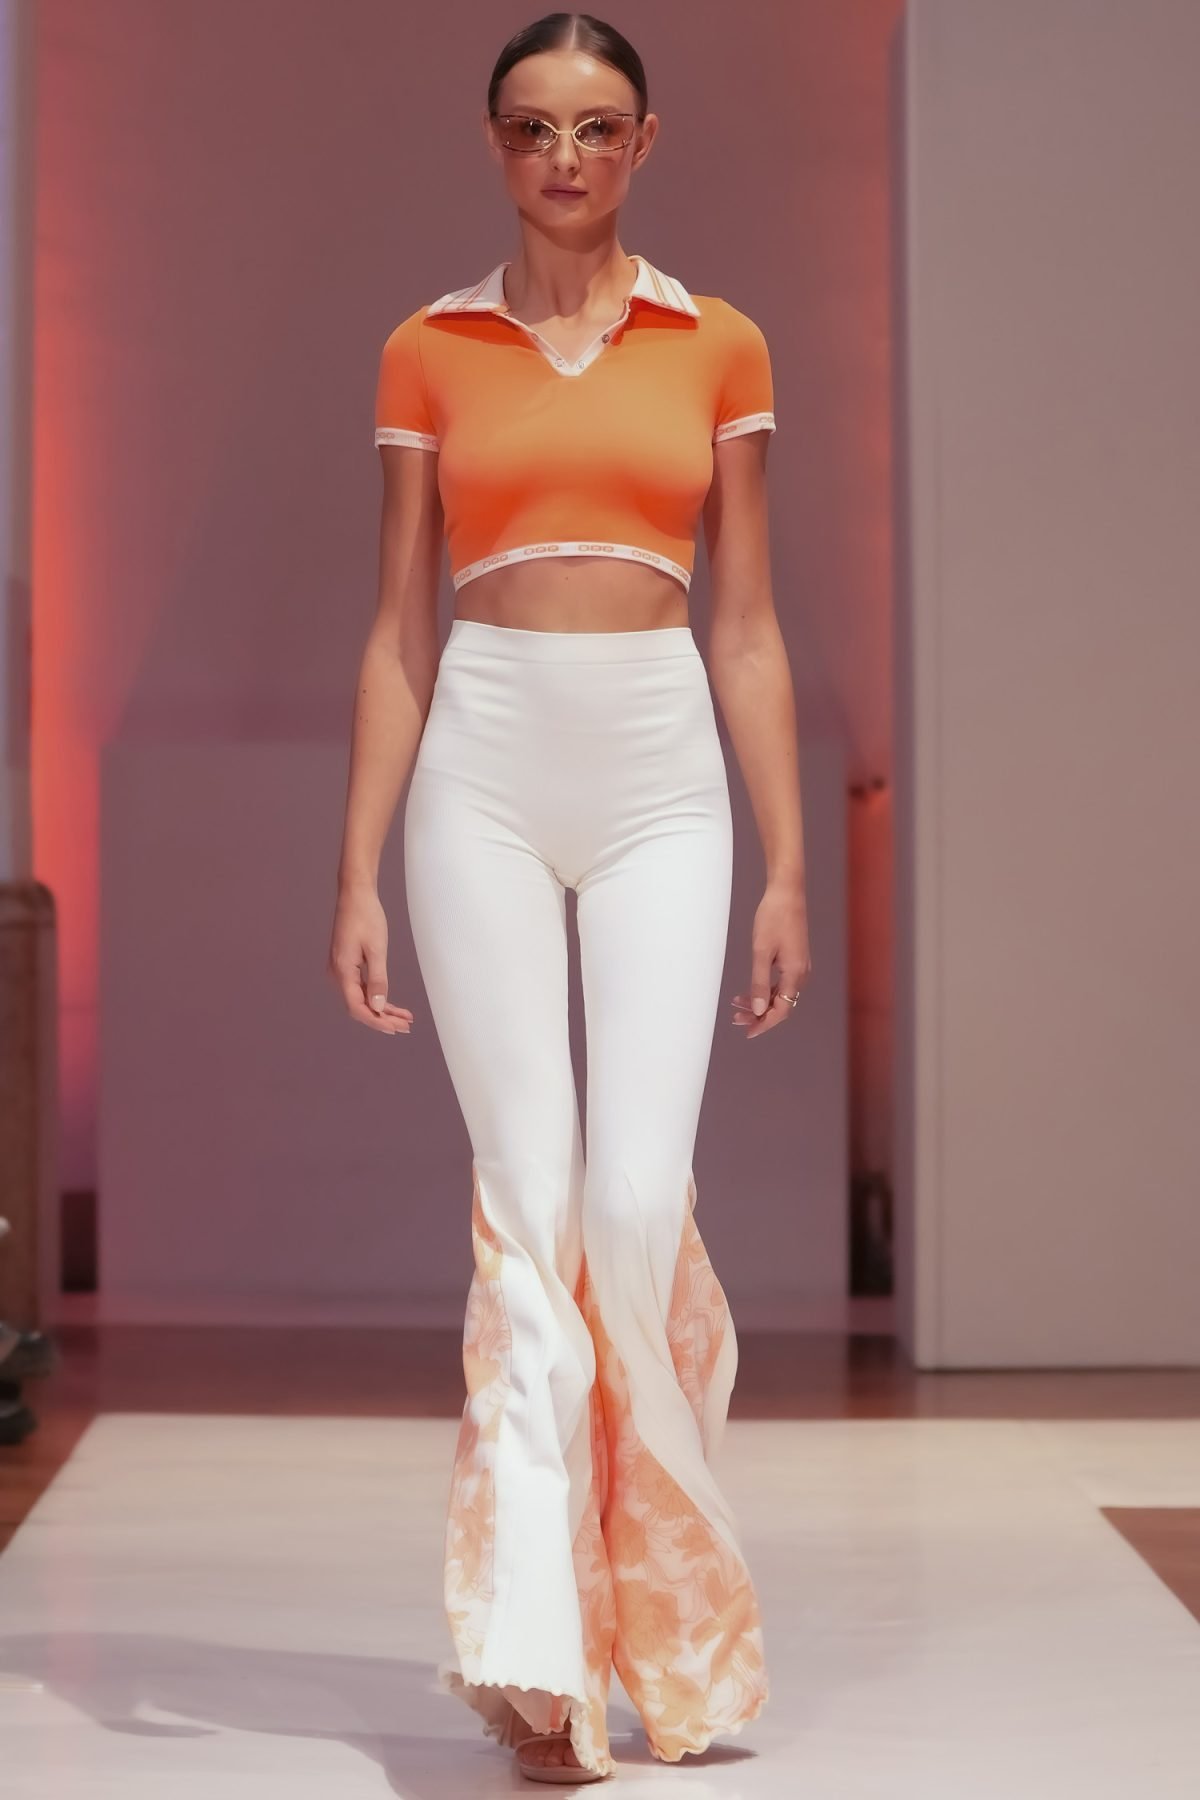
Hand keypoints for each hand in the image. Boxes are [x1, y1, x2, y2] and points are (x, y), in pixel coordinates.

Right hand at [328, 882, 413, 1035]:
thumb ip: (378, 980)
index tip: (395, 1028)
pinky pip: (361, 987)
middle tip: (405, 1026)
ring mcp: (341, 969)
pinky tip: (391, 1004)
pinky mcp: (347, 964)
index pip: (357, 1007)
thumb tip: (378, 1007)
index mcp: (342, 971)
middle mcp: (338, 974)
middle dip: (382, 1019)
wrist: (355, 894)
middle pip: (359, 1006)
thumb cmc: (366, 916)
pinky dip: (377, 996)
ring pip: (361, 998)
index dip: (376, 1021)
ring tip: (404, 1018)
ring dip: (382, 1010)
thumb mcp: (376, 949)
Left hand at [730, 876, 811, 1038]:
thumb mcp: (761, 952)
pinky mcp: (795, 958)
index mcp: (795, 974)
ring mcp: (799, 966)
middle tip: (736, 1018)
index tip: (748, 1032)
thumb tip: (760, 1011)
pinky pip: (782, 983)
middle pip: (782, 1005)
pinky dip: (766, 990)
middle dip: (759, 1015)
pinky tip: (749, 990)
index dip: (765, 1024)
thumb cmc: (774, 917)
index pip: (782, 1010)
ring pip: (781, 995)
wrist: (787, 892)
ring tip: (738, 1004)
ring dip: (761, 1002)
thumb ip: (759, 984)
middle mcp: (801, 973)